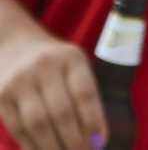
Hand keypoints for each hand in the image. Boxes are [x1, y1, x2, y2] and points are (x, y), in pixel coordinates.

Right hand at [0, 25, 105, 149]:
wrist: (13, 45)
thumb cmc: (54, 62)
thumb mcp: (73, 64)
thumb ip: (84, 94)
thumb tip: (96, 137)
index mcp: (71, 58)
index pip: (85, 93)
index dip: (93, 121)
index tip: (100, 142)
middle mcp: (45, 67)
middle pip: (61, 112)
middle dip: (74, 140)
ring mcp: (20, 81)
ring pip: (38, 123)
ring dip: (53, 147)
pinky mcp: (1, 96)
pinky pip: (18, 127)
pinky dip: (32, 145)